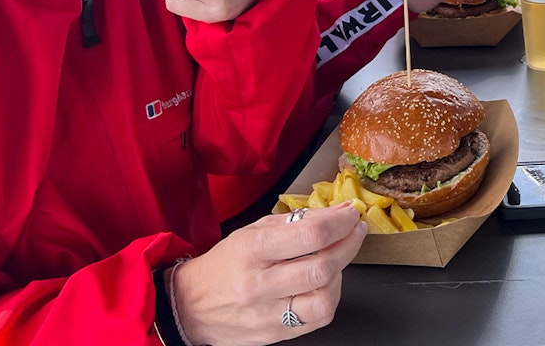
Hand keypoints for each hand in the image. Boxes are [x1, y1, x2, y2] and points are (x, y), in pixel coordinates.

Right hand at [173, 203, 366, 345]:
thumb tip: (339, 211)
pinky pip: (319, 318)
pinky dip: (330, 297)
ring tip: (336, 261)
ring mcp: (266, 314)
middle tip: (354, 231)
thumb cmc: (225, 264)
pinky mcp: (273, 335)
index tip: (350, 213)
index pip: (309, 235)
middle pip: (322, 267)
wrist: (190, 305)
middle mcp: (258, 284)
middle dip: (349, 244)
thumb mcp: (254, 231)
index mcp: (251, 250)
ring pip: (324, 298)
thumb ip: (298, 221)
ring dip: (341, 275)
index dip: (340, 222)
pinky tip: (324, 284)